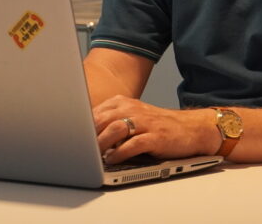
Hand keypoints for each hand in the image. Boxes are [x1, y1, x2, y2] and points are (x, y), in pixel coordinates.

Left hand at [91, 95, 217, 164]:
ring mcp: (145, 122)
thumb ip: (110, 121)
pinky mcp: (155, 137)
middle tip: (79, 149)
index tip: (72, 137)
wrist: (190, 128)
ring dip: (101, 143)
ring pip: (115, 129)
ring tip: (93, 155)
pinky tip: (112, 159)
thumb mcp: (133, 116)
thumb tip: (84, 134)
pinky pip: (133, 144)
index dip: (81, 125)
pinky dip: (120, 153)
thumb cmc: (157, 125)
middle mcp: (133, 108)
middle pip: (102, 119)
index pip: (95, 111)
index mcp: (124, 102)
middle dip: (88, 135)